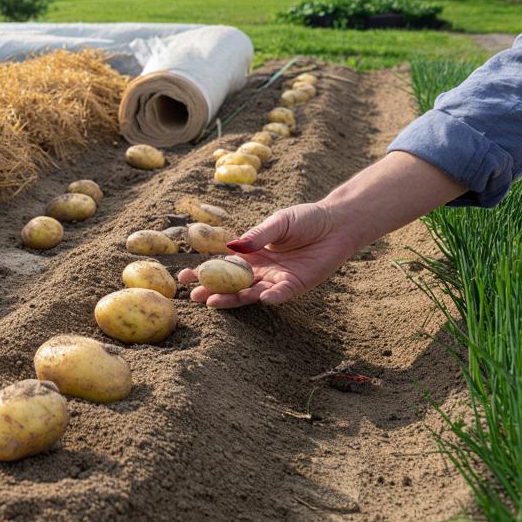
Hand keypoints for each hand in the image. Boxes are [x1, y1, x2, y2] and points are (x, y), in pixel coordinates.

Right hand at [176, 202, 359, 307]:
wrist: (337, 224)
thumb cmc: (306, 219)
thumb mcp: (277, 223)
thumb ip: (257, 236)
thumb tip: (232, 245)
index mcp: (251, 254)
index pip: (222, 265)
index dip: (203, 271)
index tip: (184, 277)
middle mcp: (261, 270)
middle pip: (232, 284)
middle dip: (212, 290)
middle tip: (194, 296)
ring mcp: (276, 279)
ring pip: (250, 293)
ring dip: (234, 298)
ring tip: (214, 302)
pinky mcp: (296, 285)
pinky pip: (280, 294)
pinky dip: (271, 297)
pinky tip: (260, 297)